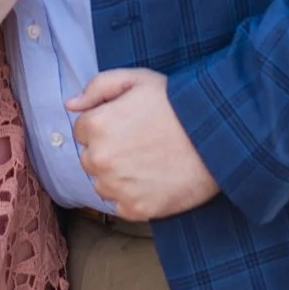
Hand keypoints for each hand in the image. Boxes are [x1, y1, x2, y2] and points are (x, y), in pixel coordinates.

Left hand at [69, 68, 219, 221]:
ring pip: (102, 184)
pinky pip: (121, 206)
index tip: (127, 124)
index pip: (82, 130)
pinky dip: (133, 197)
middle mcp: (100, 160)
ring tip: (148, 162)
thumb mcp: (138, 79)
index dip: (104, 125)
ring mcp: (117, 188)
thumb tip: (71, 105)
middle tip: (140, 143)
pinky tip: (154, 180)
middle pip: (89, 159)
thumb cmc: (177, 104)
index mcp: (96, 126)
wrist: (217, 138)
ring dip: (117, 176)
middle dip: (107, 151)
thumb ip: (98, 87)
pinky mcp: (136, 210)